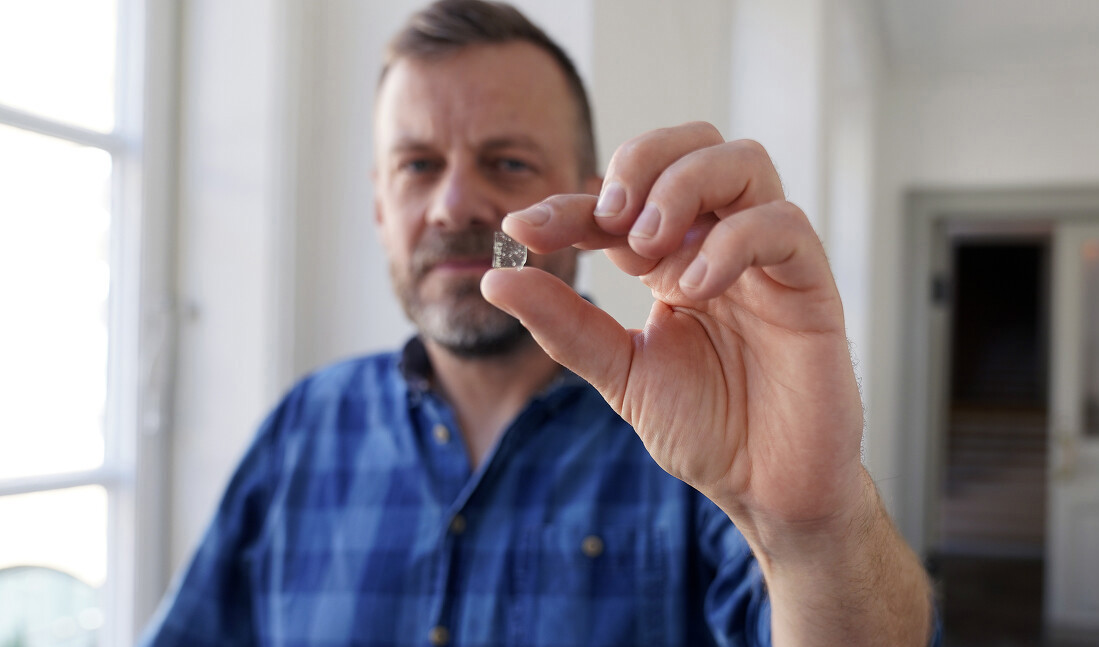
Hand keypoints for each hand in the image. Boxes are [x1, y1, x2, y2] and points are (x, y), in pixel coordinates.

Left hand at [481, 122, 865, 551]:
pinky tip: (693, 288)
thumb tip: (496, 279)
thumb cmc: (706, 427)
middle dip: (641, 163)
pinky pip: (782, 225)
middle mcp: (721, 243)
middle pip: (694, 143)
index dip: (569, 203)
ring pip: (742, 162)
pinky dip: (731, 241)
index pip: (622, 202)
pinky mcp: (810, 283)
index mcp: (673, 259)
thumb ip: (565, 324)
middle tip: (609, 220)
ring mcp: (768, 259)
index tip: (521, 229)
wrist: (766, 487)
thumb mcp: (620, 372)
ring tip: (647, 249)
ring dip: (682, 187)